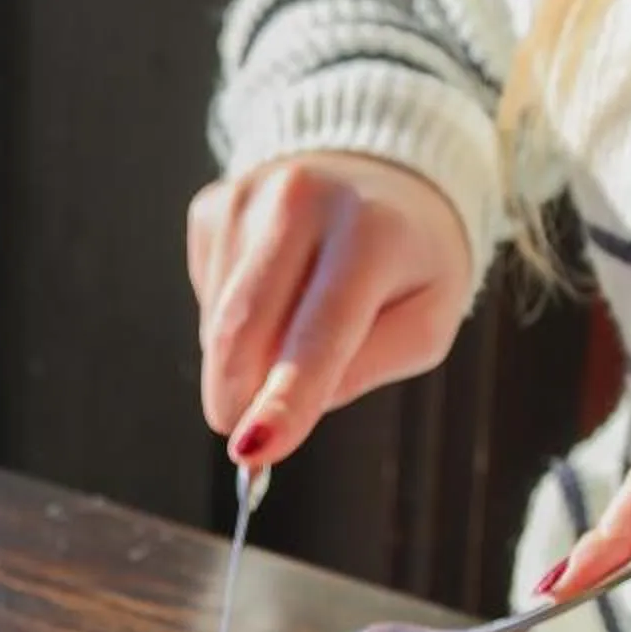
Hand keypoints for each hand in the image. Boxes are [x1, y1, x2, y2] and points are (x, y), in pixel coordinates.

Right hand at [190, 152, 474, 468]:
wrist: (384, 179)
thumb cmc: (410, 265)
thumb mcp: (423, 327)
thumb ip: (360, 372)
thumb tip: (275, 406)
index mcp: (371, 232)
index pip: (319, 334)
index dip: (285, 398)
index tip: (251, 451)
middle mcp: (301, 199)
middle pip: (241, 333)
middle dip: (237, 399)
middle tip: (253, 440)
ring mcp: (248, 198)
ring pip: (218, 327)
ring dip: (247, 357)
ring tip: (299, 321)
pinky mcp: (213, 207)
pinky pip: (207, 298)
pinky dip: (234, 319)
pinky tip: (275, 290)